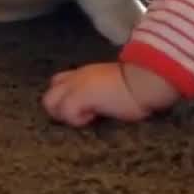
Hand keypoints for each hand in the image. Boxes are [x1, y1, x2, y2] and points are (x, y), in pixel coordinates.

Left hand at [42, 62, 178, 126]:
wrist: (145, 80)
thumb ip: (104, 89)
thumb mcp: (117, 84)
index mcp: (87, 73)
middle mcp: (77, 77)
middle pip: (49, 94)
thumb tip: (107, 101)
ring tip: (85, 118)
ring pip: (49, 102)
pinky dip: (77, 119)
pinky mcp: (78, 97)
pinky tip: (93, 118)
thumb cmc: (140, 84)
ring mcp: (76, 86)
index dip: (65, 97)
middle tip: (80, 116)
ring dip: (64, 114)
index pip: (59, 82)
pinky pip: (66, 112)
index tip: (82, 108)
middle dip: (59, 109)